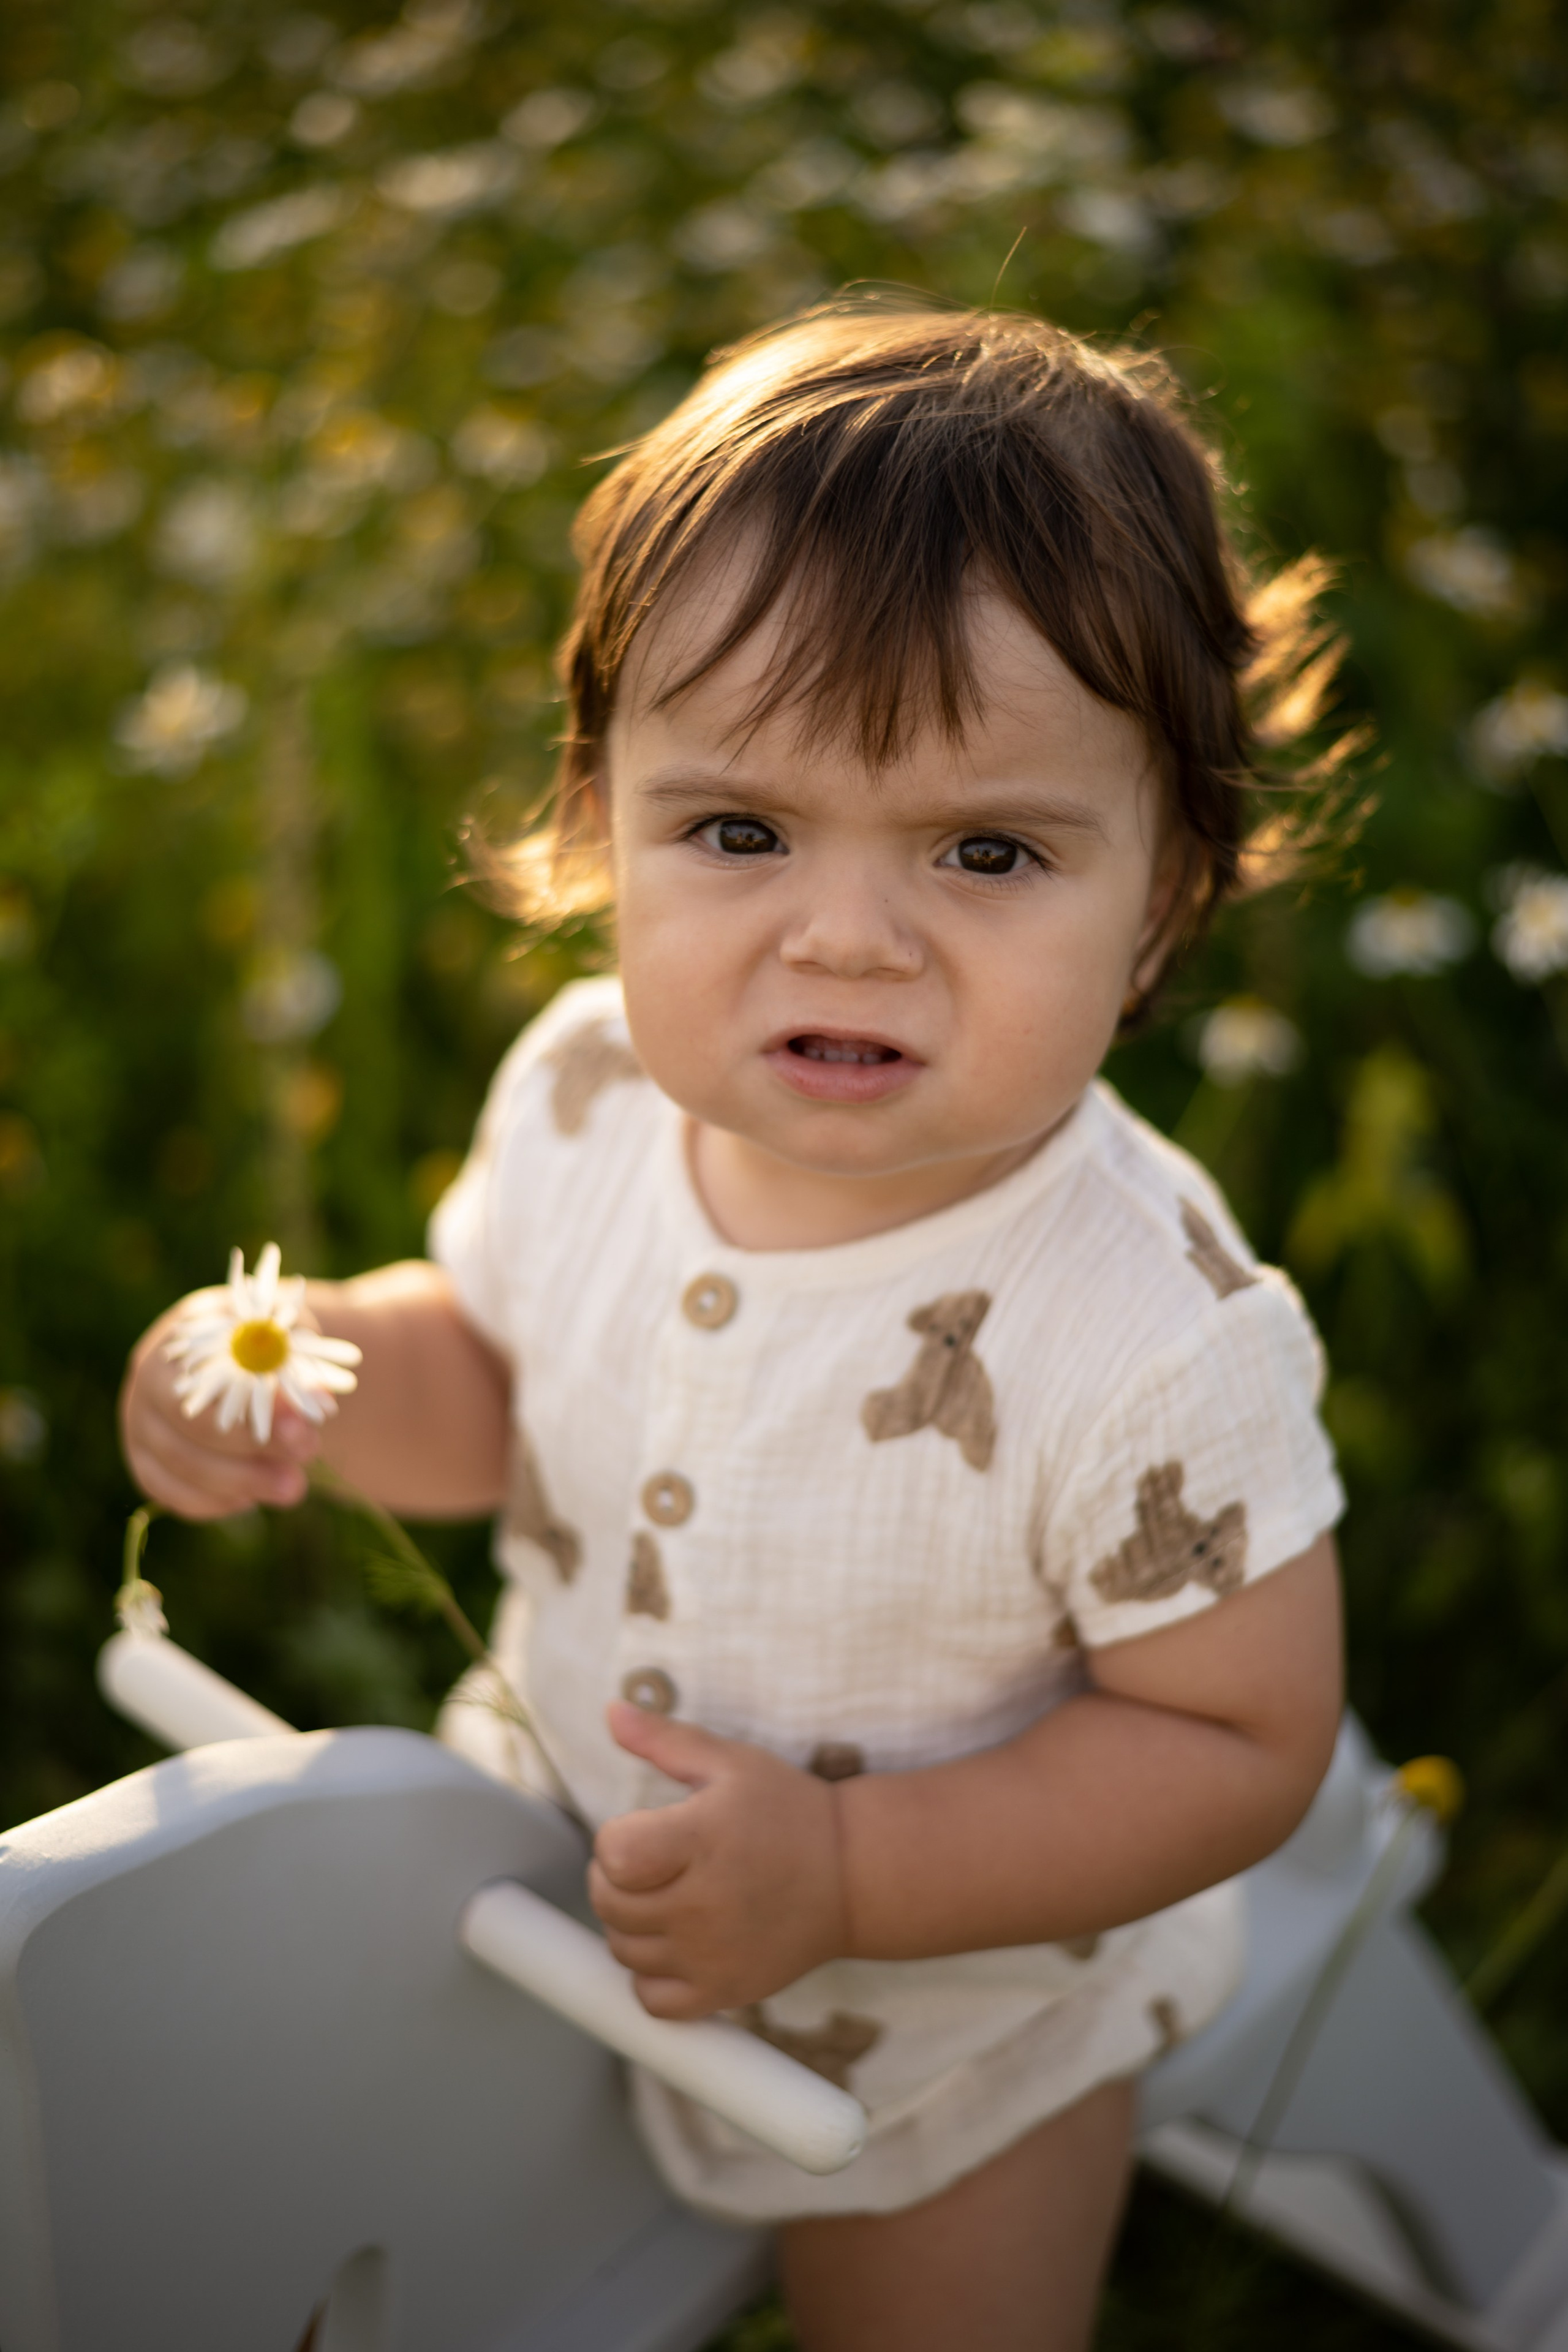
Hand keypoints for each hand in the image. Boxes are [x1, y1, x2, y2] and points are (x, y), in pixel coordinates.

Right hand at [118, 1301, 320, 1520]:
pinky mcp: (145, 1465)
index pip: (209, 1378)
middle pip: (189, 1426)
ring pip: (182, 1467)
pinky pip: (173, 1495)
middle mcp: (148, 1384)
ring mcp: (140, 1427)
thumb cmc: (264, 1345)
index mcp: (181, 1342)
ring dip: (243, 1482)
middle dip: (253, 1448)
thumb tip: (318, 1401)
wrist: (242, 1361)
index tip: (304, 1422)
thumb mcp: (285, 1340)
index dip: (256, 1405)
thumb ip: (300, 1365)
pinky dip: (216, 1501)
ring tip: (294, 1487)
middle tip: (307, 1456)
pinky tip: (252, 1497)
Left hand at [589, 1702, 849, 2019]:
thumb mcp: (729, 1762)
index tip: (645, 1829)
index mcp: (702, 1840)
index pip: (613, 1855)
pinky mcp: (723, 1991)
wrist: (851, 1875)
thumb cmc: (787, 1812)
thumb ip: (664, 1739)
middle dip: (616, 1878)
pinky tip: (675, 1942)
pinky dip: (650, 1975)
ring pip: (623, 1949)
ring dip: (631, 1923)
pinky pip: (650, 1999)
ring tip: (667, 1895)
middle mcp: (703, 1904)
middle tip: (652, 1861)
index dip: (615, 1838)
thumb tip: (611, 1711)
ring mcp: (712, 1955)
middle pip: (609, 1903)